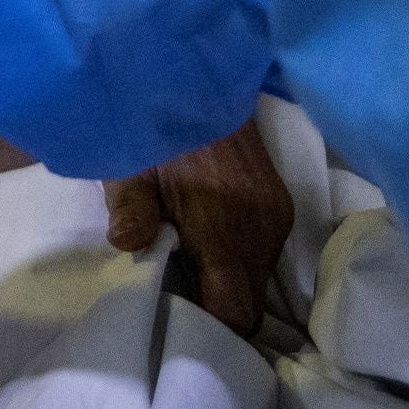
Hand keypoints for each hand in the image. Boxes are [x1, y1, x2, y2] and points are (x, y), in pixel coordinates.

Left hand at [108, 118, 294, 338]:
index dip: (209, 335)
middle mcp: (263, 229)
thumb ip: (131, 208)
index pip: (236, 314)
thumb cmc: (155, 122)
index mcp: (226, 227)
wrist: (197, 73)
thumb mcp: (129, 163)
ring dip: (225, 287)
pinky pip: (262, 255)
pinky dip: (236, 263)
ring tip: (183, 276)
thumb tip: (127, 244)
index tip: (176, 335)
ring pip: (257, 282)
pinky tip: (203, 249)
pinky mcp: (280, 204)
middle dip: (215, 315)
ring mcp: (277, 216)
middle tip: (172, 309)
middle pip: (250, 306)